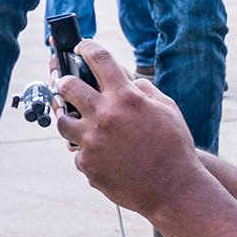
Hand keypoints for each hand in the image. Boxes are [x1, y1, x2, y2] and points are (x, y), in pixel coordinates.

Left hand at [52, 46, 206, 216]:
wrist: (174, 189)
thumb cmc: (174, 147)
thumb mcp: (166, 108)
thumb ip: (143, 89)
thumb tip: (127, 80)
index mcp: (126, 97)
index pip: (98, 58)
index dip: (86, 47)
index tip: (80, 47)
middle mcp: (104, 115)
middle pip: (67, 85)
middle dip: (63, 80)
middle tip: (65, 82)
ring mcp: (92, 141)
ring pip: (63, 121)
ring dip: (69, 118)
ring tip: (79, 121)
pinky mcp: (87, 164)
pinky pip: (78, 151)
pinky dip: (88, 151)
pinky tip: (103, 154)